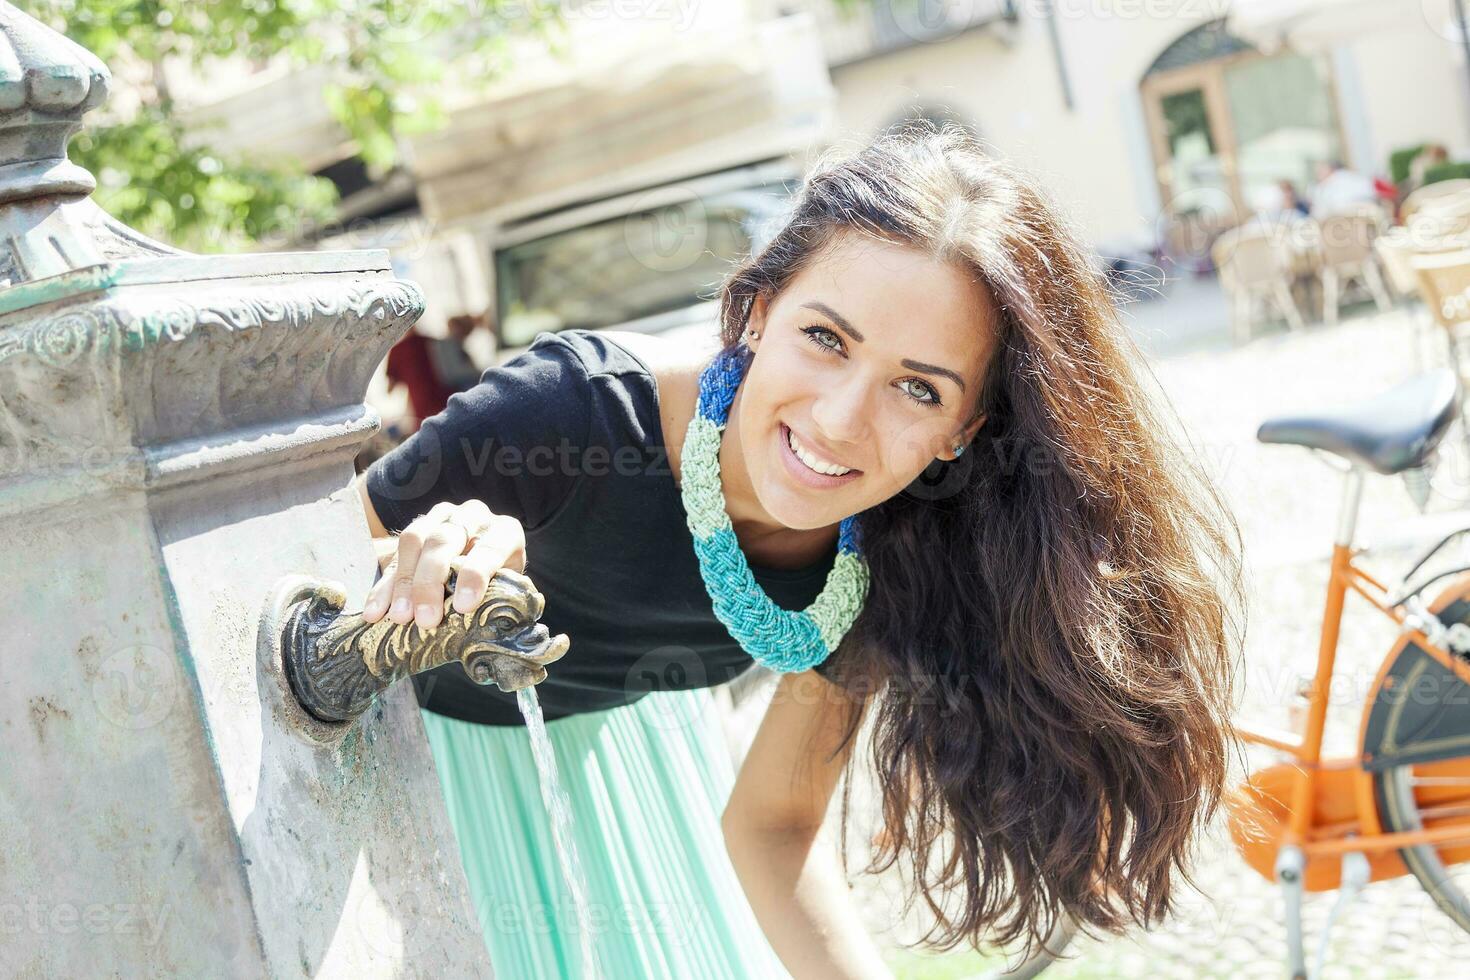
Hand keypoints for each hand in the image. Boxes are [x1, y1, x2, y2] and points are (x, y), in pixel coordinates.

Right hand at [361, 500, 526, 630]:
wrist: (482, 562)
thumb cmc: (500, 583)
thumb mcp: (508, 589)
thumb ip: (498, 599)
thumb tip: (487, 629)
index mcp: (504, 532)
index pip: (489, 548)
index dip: (475, 576)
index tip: (464, 606)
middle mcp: (472, 517)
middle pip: (444, 541)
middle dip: (430, 582)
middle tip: (426, 619)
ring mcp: (440, 518)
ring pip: (414, 541)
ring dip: (403, 583)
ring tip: (399, 617)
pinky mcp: (415, 531)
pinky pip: (392, 555)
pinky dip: (383, 586)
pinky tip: (375, 612)